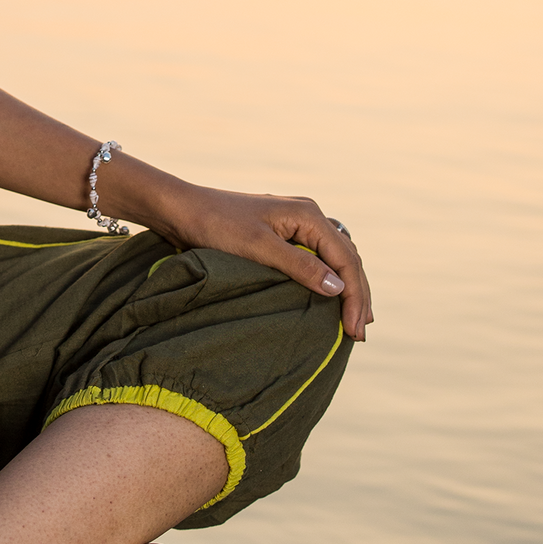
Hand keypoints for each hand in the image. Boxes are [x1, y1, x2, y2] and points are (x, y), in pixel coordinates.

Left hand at [146, 180, 373, 341]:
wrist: (181, 211)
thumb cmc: (216, 226)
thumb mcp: (258, 249)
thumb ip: (299, 267)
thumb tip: (338, 288)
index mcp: (308, 215)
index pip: (346, 259)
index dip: (354, 296)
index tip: (354, 330)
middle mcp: (308, 217)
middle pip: (347, 258)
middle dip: (357, 295)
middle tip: (360, 332)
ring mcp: (296, 226)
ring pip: (336, 259)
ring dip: (347, 288)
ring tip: (354, 320)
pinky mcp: (283, 236)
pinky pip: (318, 259)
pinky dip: (329, 280)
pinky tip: (331, 299)